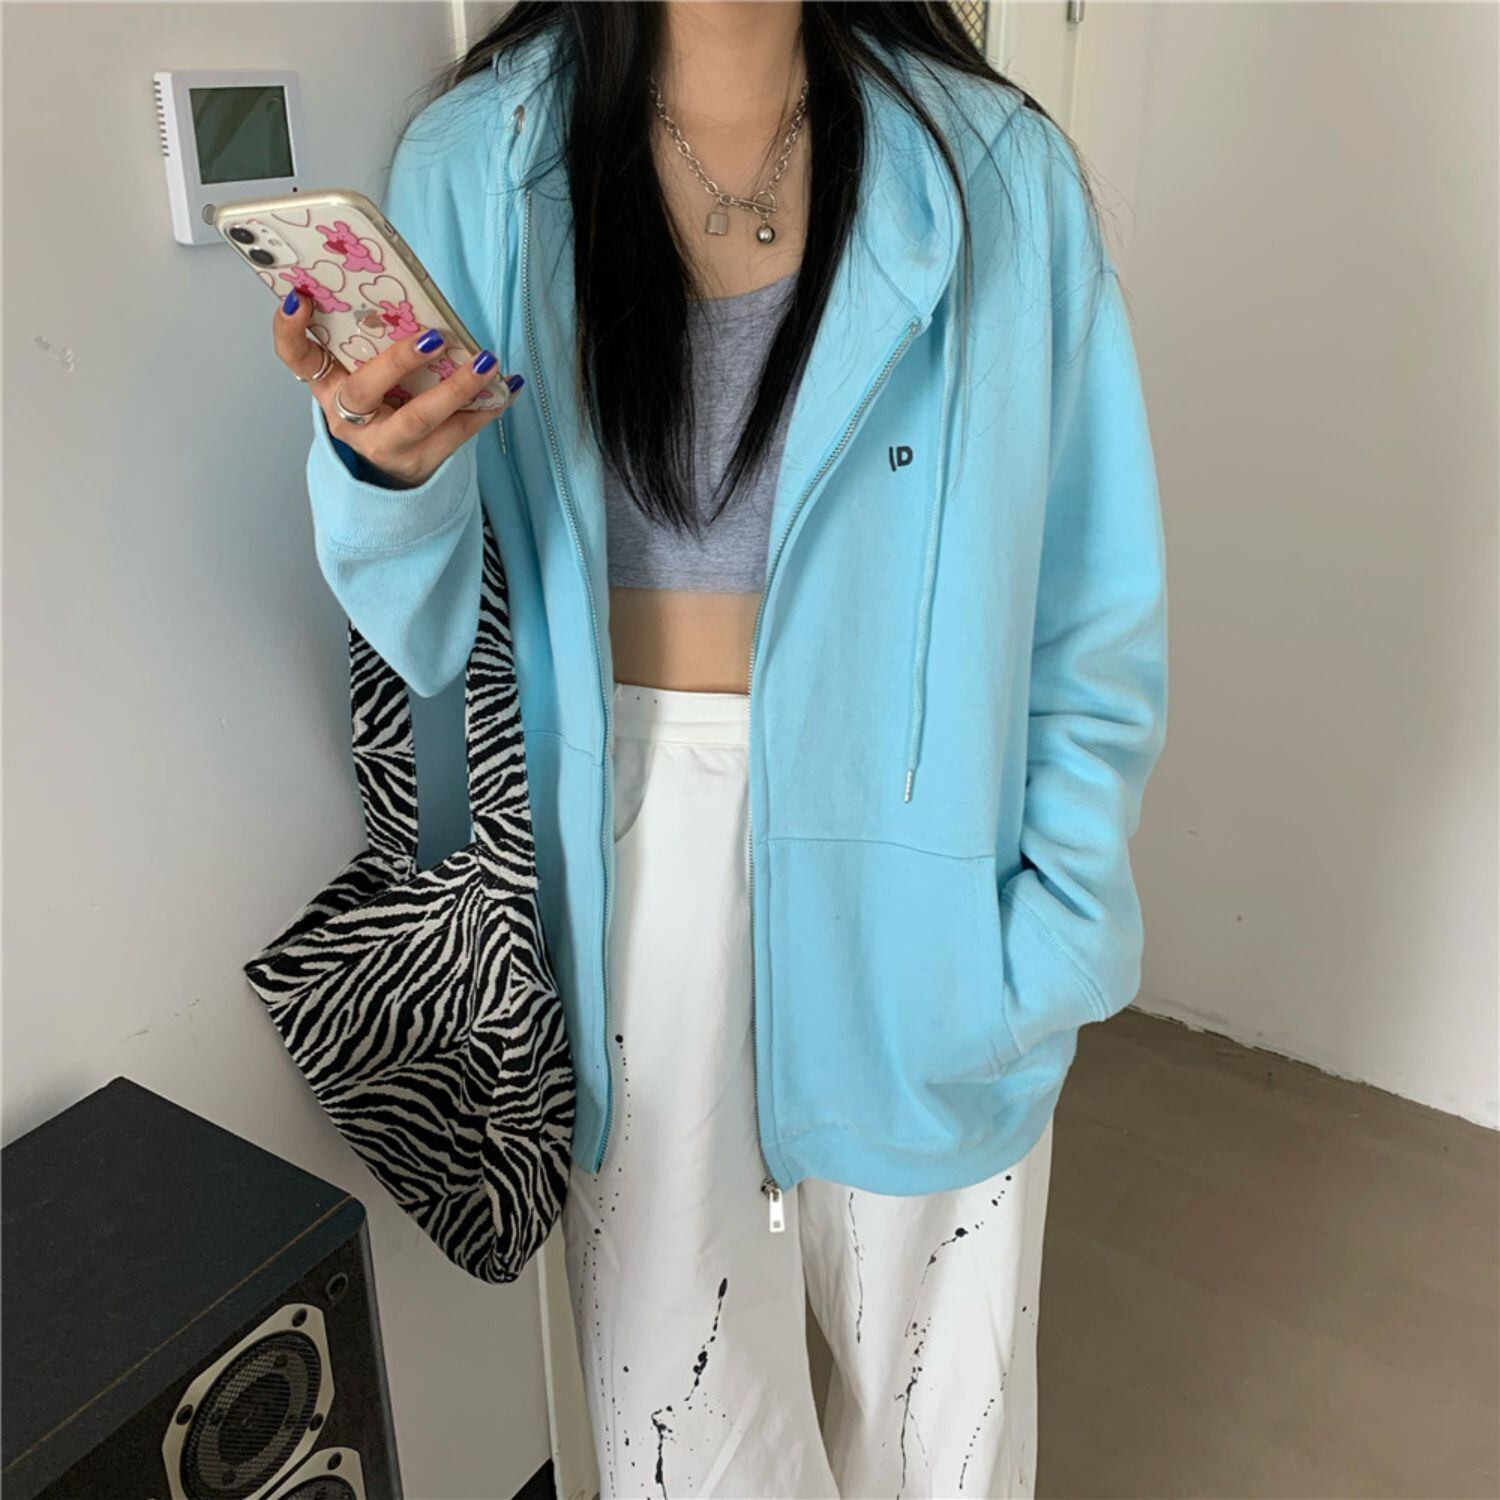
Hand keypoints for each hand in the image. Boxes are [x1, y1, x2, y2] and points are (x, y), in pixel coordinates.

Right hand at [273, 289, 521, 489]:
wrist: (396, 462)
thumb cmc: (382, 399)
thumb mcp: (362, 368)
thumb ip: (370, 336)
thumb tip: (407, 290)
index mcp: (326, 384)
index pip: (295, 356)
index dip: (289, 329)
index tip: (300, 298)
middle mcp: (347, 417)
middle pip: (365, 389)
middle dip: (400, 360)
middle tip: (435, 336)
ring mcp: (383, 444)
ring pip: (418, 418)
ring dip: (456, 387)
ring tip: (485, 362)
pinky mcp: (421, 461)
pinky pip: (458, 434)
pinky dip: (487, 407)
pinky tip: (507, 387)